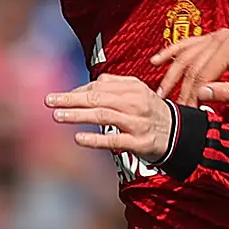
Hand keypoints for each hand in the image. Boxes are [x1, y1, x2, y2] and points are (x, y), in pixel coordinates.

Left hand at [46, 73, 174, 156]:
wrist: (180, 135)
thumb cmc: (151, 112)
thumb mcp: (137, 93)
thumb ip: (114, 86)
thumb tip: (87, 87)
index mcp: (133, 88)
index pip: (99, 87)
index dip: (77, 91)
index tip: (59, 97)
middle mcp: (135, 102)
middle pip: (97, 98)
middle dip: (71, 99)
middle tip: (49, 101)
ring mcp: (137, 123)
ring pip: (103, 116)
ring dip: (77, 115)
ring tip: (57, 116)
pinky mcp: (139, 142)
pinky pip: (114, 139)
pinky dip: (95, 138)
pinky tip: (78, 138)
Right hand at [148, 29, 228, 104]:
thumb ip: (225, 93)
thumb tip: (200, 94)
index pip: (203, 73)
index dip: (192, 94)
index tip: (187, 111)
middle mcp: (220, 37)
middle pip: (192, 65)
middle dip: (181, 88)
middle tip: (171, 106)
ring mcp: (216, 36)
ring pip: (186, 55)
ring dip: (171, 73)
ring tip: (160, 91)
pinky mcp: (213, 39)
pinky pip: (188, 45)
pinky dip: (172, 53)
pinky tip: (157, 61)